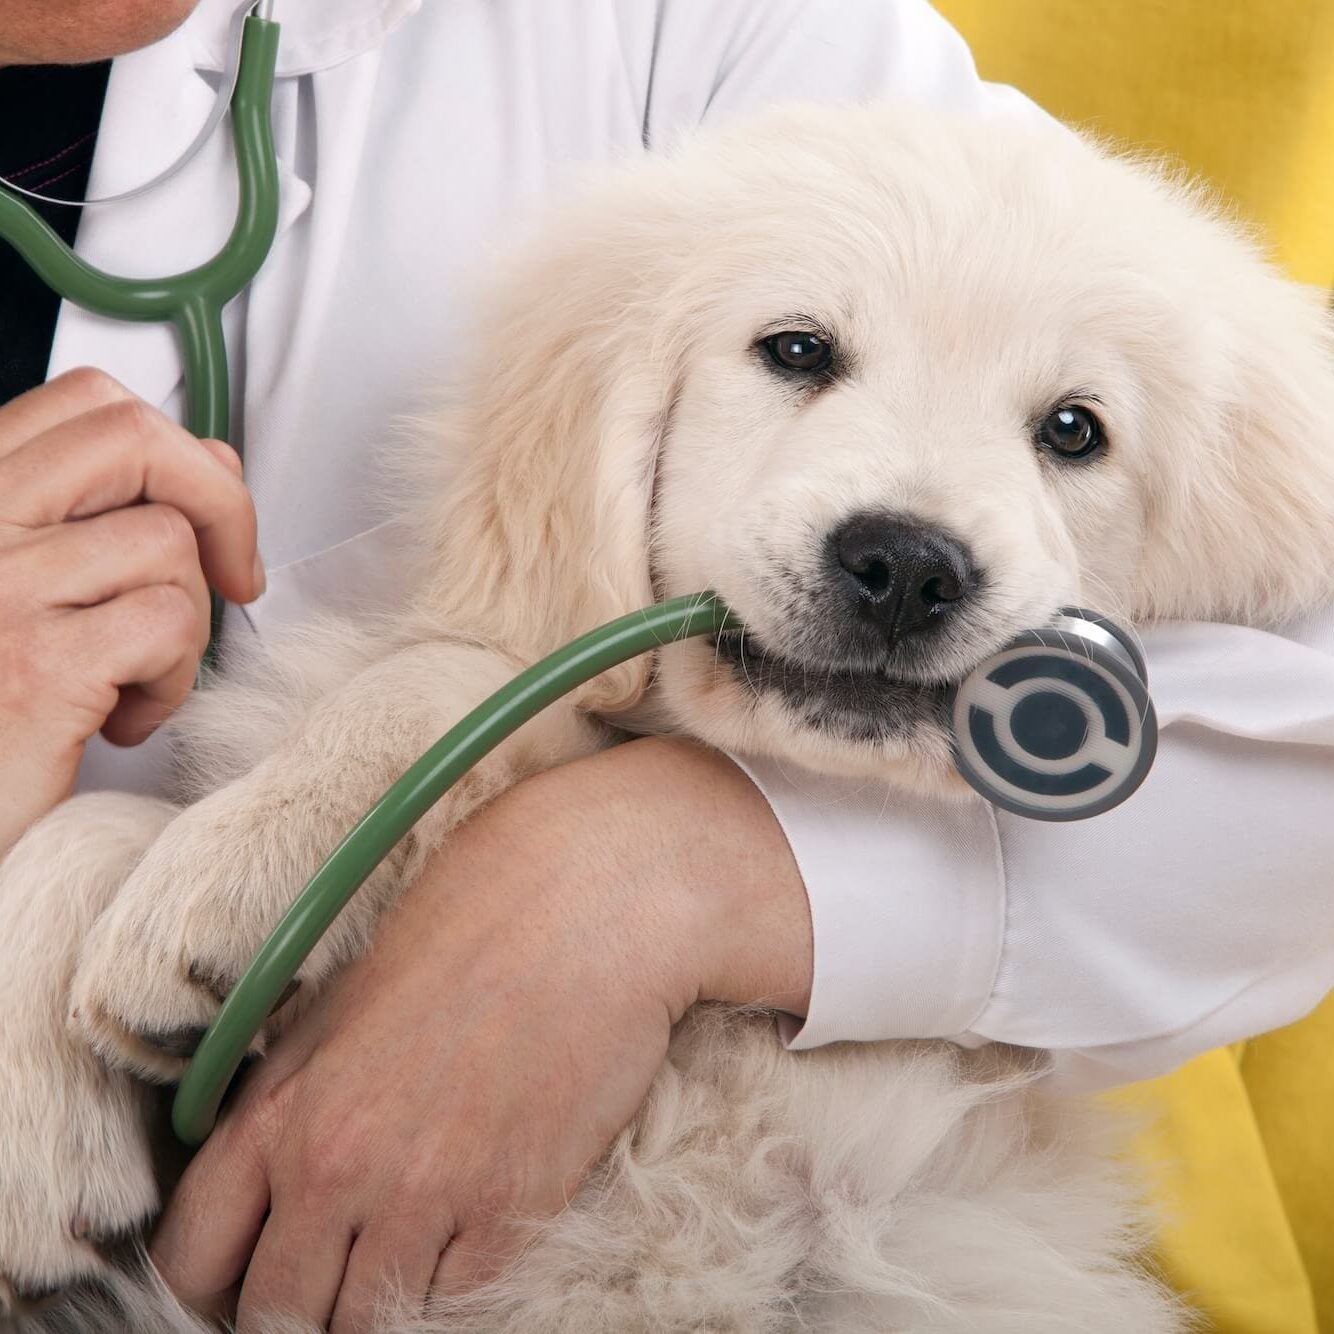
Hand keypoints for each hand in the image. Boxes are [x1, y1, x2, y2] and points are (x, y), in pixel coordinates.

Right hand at [0, 369, 263, 853]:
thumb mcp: (32, 589)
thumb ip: (102, 515)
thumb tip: (213, 463)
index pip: (89, 403)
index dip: (176, 447)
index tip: (205, 515)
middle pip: (136, 440)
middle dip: (217, 505)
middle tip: (231, 578)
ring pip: (167, 546)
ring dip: (182, 625)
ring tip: (132, 679)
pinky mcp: (38, 667)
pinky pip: (169, 625)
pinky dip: (172, 680)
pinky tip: (124, 717)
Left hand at [150, 738, 810, 1331]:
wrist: (588, 902)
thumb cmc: (469, 928)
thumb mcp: (344, 1004)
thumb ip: (293, 1102)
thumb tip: (273, 1184)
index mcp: (282, 1108)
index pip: (195, 1258)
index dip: (220, 1285)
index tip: (253, 1278)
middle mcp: (337, 1165)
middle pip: (280, 1313)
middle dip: (302, 1306)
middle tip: (338, 1275)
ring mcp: (426, 1194)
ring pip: (368, 1325)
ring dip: (380, 1302)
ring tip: (409, 1253)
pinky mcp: (512, 1208)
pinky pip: (458, 1306)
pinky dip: (455, 1289)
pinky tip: (469, 1236)